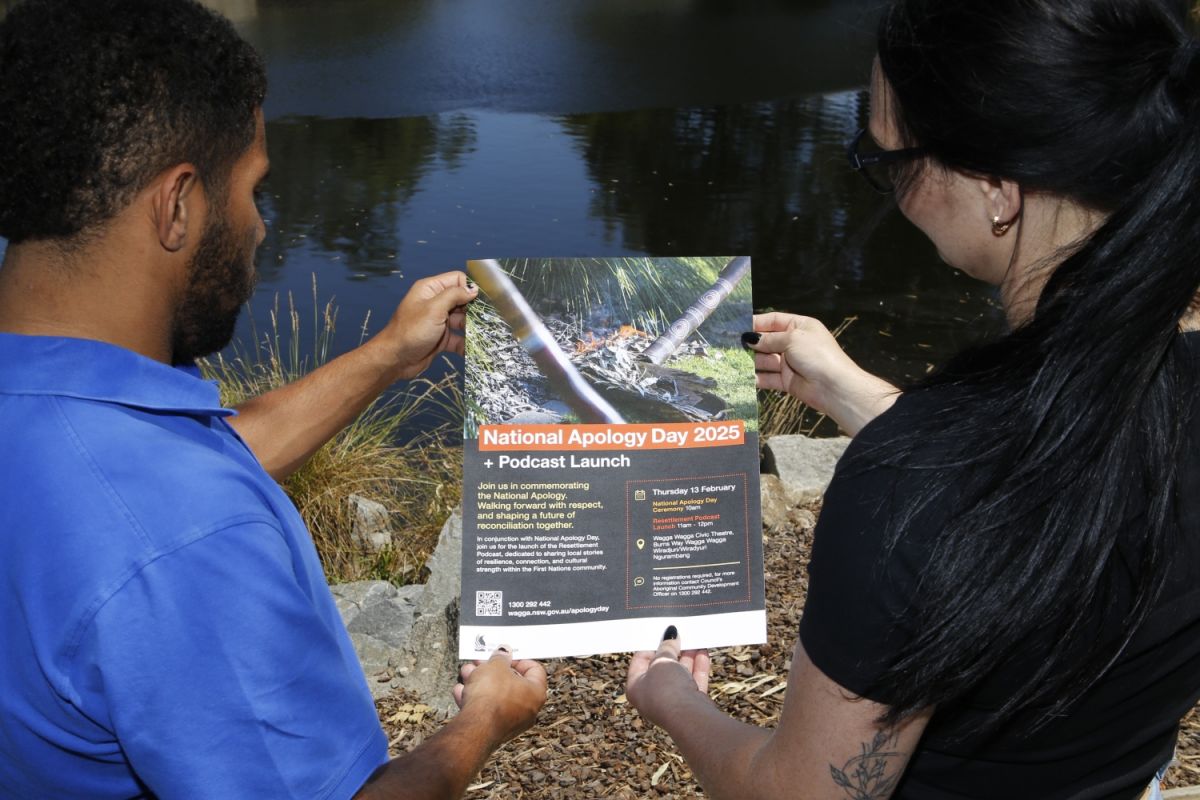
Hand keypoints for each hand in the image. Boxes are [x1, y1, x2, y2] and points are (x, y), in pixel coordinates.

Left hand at [379, 271, 477, 380]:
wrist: (395, 359)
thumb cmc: (412, 331)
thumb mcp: (434, 309)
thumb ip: (454, 295)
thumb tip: (473, 288)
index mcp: (431, 289)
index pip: (457, 280)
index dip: (469, 287)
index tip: (482, 300)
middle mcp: (436, 303)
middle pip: (462, 301)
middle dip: (475, 309)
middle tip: (488, 319)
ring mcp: (439, 322)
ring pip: (463, 320)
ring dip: (473, 328)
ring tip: (486, 335)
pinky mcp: (441, 339)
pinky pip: (458, 338)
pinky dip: (466, 344)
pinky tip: (475, 349)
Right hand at [453, 647, 546, 743]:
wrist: (475, 729)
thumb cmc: (491, 697)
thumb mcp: (495, 666)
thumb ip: (500, 657)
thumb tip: (504, 653)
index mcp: (536, 693)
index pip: (535, 670)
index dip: (519, 659)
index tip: (505, 655)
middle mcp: (528, 710)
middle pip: (511, 683)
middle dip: (493, 670)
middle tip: (482, 662)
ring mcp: (511, 722)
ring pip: (496, 696)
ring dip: (480, 683)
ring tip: (467, 673)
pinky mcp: (494, 731)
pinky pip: (486, 711)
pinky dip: (475, 700)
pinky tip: (462, 692)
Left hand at [625, 626, 710, 728]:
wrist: (689, 718)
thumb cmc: (667, 691)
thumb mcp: (662, 661)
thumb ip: (666, 647)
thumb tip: (670, 635)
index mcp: (636, 687)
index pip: (640, 660)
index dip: (651, 644)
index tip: (661, 632)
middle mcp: (653, 696)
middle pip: (663, 667)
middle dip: (673, 650)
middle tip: (680, 634)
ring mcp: (673, 701)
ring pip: (680, 674)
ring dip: (687, 656)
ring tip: (694, 639)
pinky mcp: (691, 704)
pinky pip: (694, 681)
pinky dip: (698, 666)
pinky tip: (703, 651)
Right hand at [746, 312, 898, 434]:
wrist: (833, 386)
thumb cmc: (816, 354)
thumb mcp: (792, 339)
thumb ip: (769, 339)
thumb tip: (750, 339)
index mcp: (800, 326)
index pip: (774, 321)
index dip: (757, 323)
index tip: (738, 326)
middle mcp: (794, 343)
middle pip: (767, 341)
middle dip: (751, 343)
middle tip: (730, 345)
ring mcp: (790, 363)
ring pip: (765, 360)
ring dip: (751, 361)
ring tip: (732, 360)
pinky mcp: (787, 381)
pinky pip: (768, 378)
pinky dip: (756, 378)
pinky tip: (743, 377)